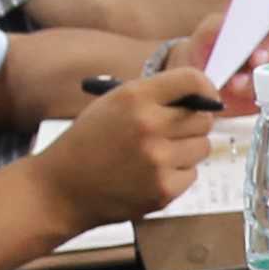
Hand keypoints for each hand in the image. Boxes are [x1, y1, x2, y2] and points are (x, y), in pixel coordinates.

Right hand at [41, 50, 225, 223]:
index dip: (205, 88)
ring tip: (156, 155)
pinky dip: (178, 174)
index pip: (192, 80)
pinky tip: (150, 175)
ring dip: (187, 150)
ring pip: (203, 147)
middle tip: (172, 131)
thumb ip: (154, 96)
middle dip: (192, 123)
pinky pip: (192, 174)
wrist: (62, 188)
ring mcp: (158, 159)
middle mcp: (150, 125)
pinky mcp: (163, 189)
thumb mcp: (113, 103)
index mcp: (135, 97)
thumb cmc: (89, 142)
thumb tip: (201, 96)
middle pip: (203, 118)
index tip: (207, 97)